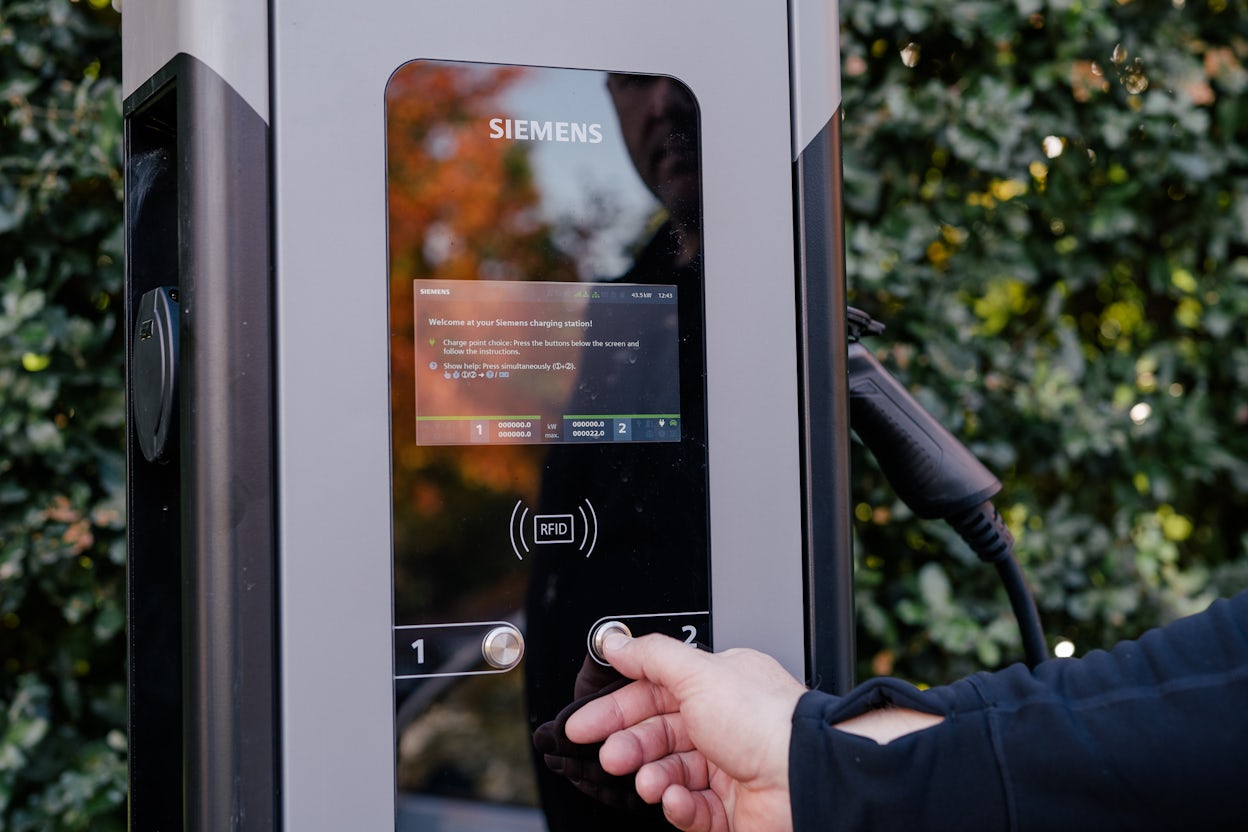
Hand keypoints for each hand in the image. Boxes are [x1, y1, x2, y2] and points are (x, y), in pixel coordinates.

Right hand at [564, 632, 806, 831]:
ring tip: (646, 780)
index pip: (654, 692)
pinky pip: (691, 808)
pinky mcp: (733, 810)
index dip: (616, 707)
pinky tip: (674, 798)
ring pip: (670, 772)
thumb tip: (617, 643)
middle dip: (628, 744)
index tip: (584, 723)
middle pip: (658, 733)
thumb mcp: (699, 674)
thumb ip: (652, 656)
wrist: (806, 779)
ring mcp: (729, 767)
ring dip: (651, 776)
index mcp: (718, 685)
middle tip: (608, 754)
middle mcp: (725, 723)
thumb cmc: (766, 723)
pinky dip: (678, 805)